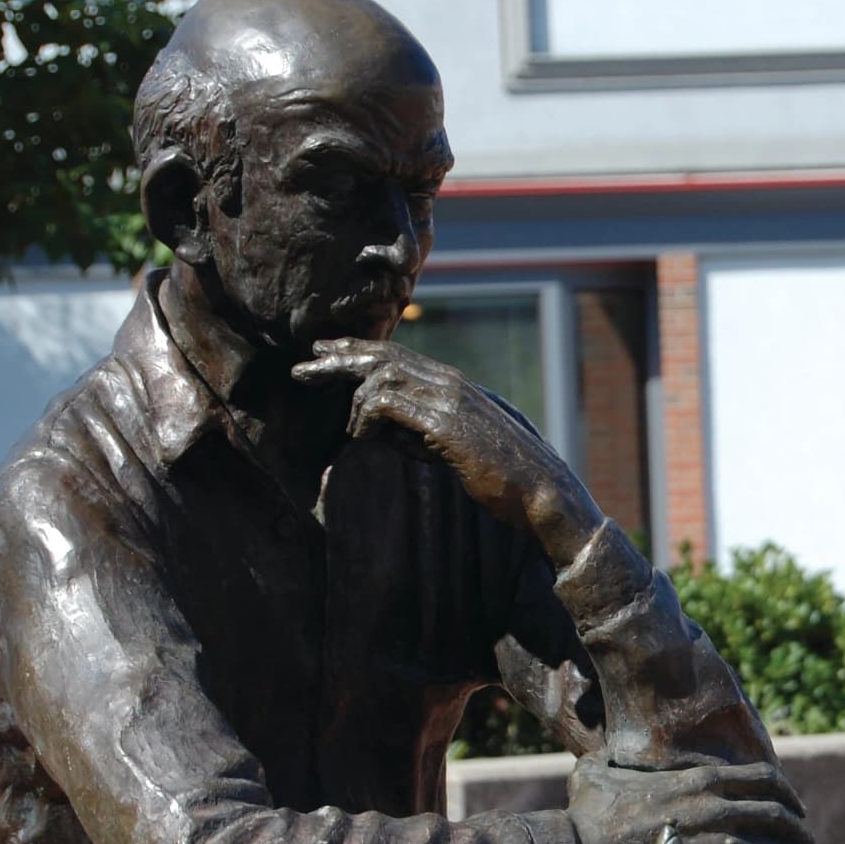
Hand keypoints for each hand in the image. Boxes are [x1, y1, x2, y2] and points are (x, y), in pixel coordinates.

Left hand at [292, 338, 598, 560]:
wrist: (542, 492)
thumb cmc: (503, 477)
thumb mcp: (456, 447)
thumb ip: (421, 432)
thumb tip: (382, 431)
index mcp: (456, 385)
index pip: (397, 355)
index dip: (358, 352)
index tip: (326, 354)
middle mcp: (451, 383)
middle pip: (382, 355)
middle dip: (338, 359)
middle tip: (302, 366)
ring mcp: (449, 399)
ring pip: (381, 376)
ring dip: (354, 402)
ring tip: (348, 429)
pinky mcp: (443, 422)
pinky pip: (386, 405)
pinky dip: (366, 420)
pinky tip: (365, 441)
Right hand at [566, 755, 812, 843]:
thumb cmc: (590, 816)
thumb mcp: (599, 773)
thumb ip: (610, 759)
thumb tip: (600, 752)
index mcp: (698, 780)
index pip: (763, 777)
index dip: (786, 790)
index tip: (794, 803)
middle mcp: (713, 808)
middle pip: (776, 813)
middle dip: (797, 826)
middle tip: (806, 837)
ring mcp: (713, 842)